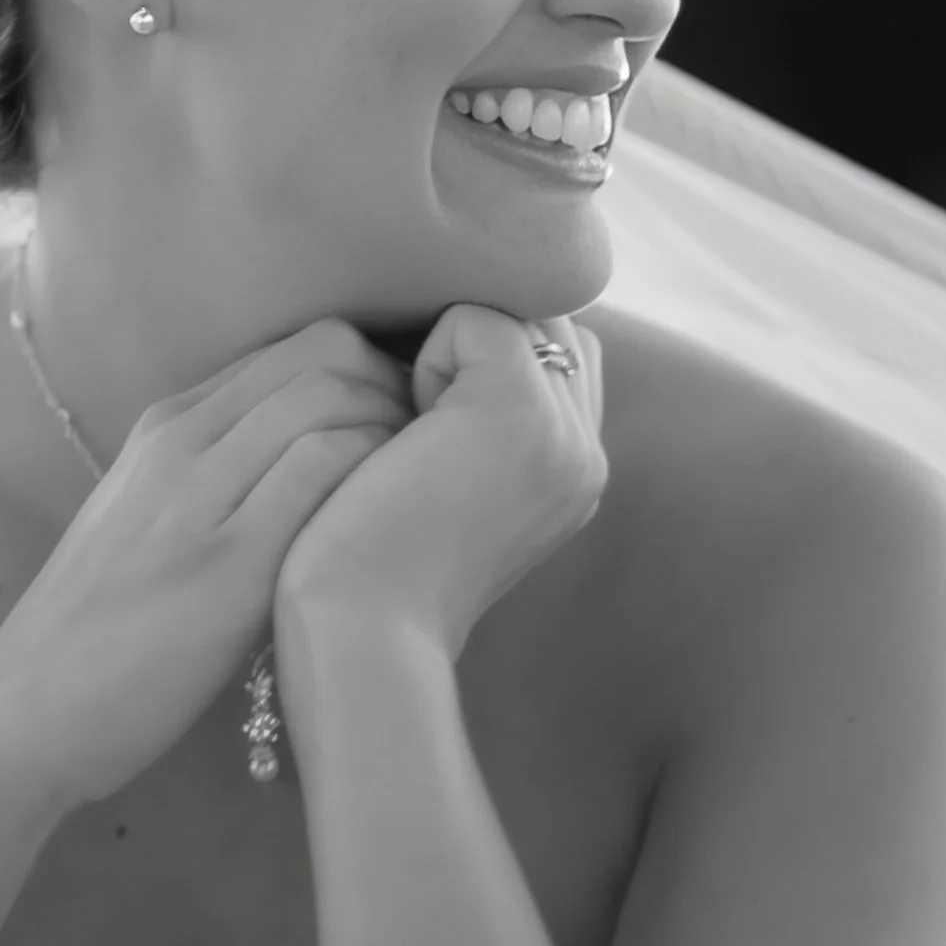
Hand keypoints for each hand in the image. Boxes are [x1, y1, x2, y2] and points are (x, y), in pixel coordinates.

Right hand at [0, 320, 410, 817]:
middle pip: (323, 353)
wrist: (27, 710)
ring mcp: (199, 495)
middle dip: (398, 387)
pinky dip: (375, 475)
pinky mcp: (223, 561)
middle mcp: (180, 441)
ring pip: (327, 397)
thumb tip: (305, 472)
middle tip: (433, 456)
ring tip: (423, 489)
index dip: (371, 374)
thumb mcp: (146, 525)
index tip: (406, 429)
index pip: (295, 348)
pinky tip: (395, 524)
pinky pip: (320, 472)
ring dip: (398, 428)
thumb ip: (213, 484)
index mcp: (165, 428)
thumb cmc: (99, 635)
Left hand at [277, 306, 604, 657]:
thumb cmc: (367, 562)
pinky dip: (426, 356)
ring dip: (450, 351)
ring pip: (514, 316)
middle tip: (416, 428)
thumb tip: (452, 339)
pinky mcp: (518, 415)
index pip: (556, 357)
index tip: (426, 427)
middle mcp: (584, 456)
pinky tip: (404, 432)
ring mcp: (562, 435)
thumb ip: (469, 423)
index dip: (485, 360)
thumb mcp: (437, 484)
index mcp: (571, 476)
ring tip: (413, 433)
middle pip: (544, 326)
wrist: (361, 629)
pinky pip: (477, 320)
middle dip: (476, 344)